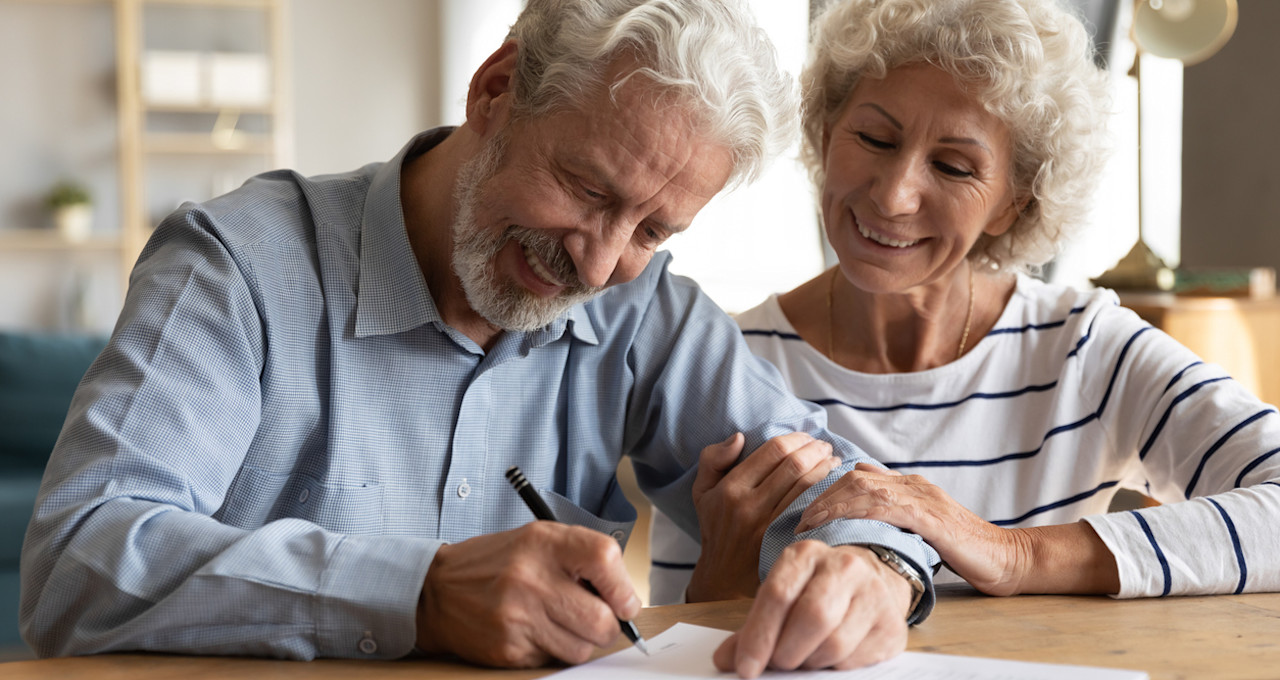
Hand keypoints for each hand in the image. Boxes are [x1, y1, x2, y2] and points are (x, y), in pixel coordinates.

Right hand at [415, 521, 639, 666]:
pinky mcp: (508, 649)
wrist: (437, 590)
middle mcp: (530, 578)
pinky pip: (553, 662)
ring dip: (580, 643)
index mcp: (543, 543)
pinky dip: (552, 652)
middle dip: (608, 626)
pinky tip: (535, 633)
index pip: (604, 559)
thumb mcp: (538, 539)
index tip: (624, 601)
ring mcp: (518, 617)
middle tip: (597, 620)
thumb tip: (624, 597)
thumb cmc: (496, 563)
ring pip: (581, 649)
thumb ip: (581, 557)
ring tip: (561, 624)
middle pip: (601, 620)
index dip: (623, 587)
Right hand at [686, 432, 839, 601]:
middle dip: (815, 450)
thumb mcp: (702, 492)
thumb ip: (713, 459)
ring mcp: (768, 526)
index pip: (772, 451)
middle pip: (793, 465)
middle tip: (824, 446)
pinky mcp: (784, 541)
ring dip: (825, 468)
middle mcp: (749, 506)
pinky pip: (811, 510)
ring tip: (832, 461)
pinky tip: (832, 486)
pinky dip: (825, 494)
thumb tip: (739, 437)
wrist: (723, 579)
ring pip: (806, 487)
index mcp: (730, 488)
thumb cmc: (717, 528)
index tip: (806, 437)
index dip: (795, 438)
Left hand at [714, 542, 911, 677]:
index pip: (777, 595)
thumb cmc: (815, 592)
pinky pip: (856, 660)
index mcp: (805, 555)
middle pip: (812, 617)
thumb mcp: (782, 598)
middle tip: (779, 664)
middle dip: (787, 652)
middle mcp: (843, 566)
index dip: (758, 637)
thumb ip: (752, 628)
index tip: (745, 668)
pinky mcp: (892, 625)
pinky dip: (835, 668)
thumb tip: (724, 660)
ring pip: (835, 643)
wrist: (871, 582)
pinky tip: (830, 659)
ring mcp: (873, 593)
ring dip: (811, 663)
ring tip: (804, 659)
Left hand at [795, 463, 1028, 595]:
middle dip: (821, 495)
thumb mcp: (922, 529)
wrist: (1008, 558)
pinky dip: (858, 513)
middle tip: (797, 518)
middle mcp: (913, 485)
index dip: (826, 489)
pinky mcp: (931, 517)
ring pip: (866, 488)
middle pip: (855, 477)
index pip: (857, 476)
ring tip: (809, 524)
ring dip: (832, 504)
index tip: (803, 510)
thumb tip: (858, 521)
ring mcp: (923, 498)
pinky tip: (840, 525)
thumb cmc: (965, 550)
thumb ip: (896, 518)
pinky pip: (888, 507)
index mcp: (910, 486)